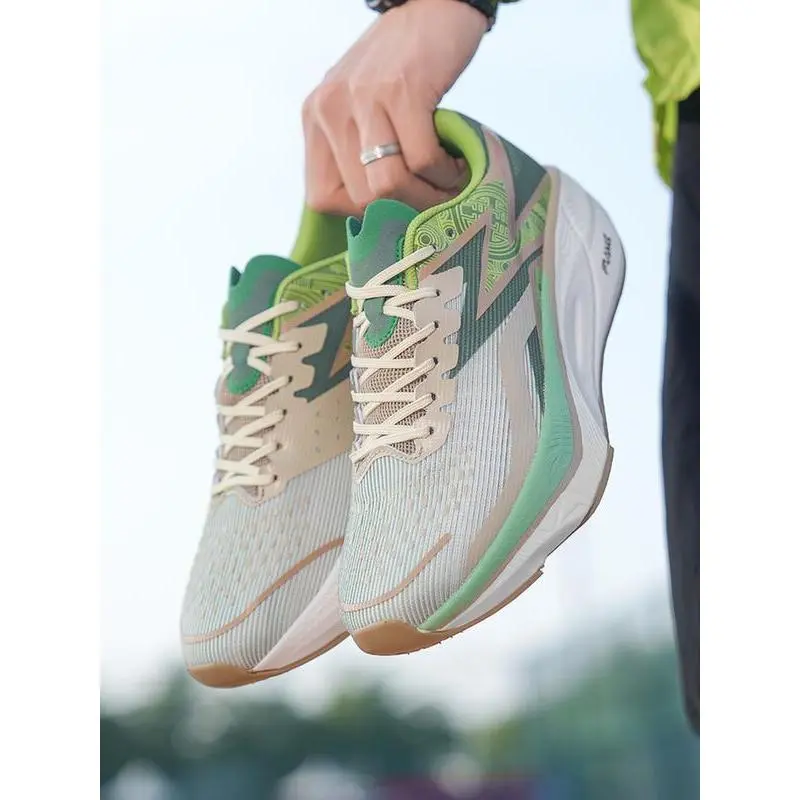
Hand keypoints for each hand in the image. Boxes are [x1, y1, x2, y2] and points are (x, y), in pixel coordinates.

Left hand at [303, 0, 486, 215]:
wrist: (433, 4)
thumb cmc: (401, 65)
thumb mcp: (360, 105)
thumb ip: (354, 150)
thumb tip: (377, 213)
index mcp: (315, 118)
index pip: (321, 198)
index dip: (360, 214)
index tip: (393, 205)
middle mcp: (330, 109)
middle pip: (361, 198)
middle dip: (402, 210)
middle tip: (432, 202)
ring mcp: (365, 99)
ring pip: (389, 186)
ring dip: (426, 198)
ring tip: (447, 187)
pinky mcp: (403, 91)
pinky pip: (422, 160)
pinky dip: (445, 174)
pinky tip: (455, 164)